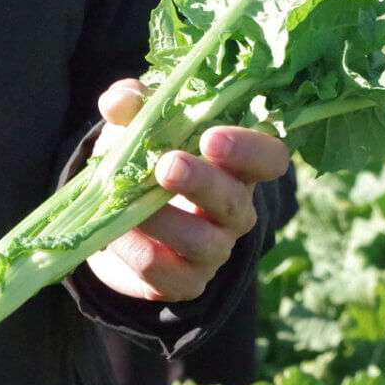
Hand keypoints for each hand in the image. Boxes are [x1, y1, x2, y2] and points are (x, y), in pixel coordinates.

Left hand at [85, 79, 289, 301]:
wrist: (117, 217)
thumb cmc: (144, 157)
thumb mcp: (138, 124)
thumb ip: (131, 106)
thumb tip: (120, 101)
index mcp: (237, 165)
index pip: (271, 158)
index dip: (249, 149)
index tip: (212, 137)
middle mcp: (236, 210)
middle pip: (235, 202)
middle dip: (201, 183)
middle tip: (167, 166)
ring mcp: (215, 250)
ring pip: (201, 242)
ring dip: (161, 220)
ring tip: (125, 199)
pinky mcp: (186, 282)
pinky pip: (164, 271)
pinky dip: (135, 250)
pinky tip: (113, 232)